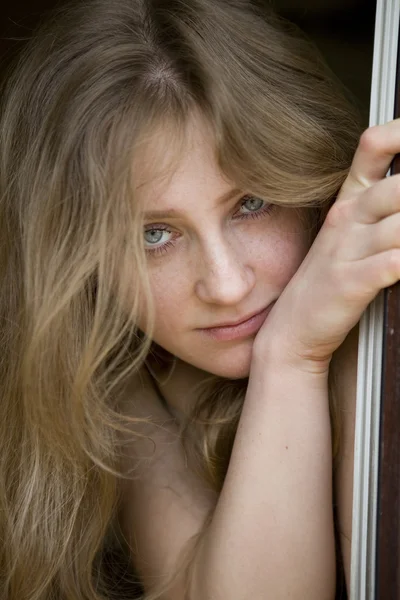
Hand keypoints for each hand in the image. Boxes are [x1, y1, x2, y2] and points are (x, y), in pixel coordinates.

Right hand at [254, 119, 399, 373]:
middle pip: (398, 185)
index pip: (374, 146)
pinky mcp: (349, 283)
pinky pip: (390, 264)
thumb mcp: (346, 234)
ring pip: (399, 224)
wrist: (291, 328)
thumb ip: (380, 207)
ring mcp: (346, 251)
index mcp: (348, 202)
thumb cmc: (326, 280)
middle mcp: (347, 219)